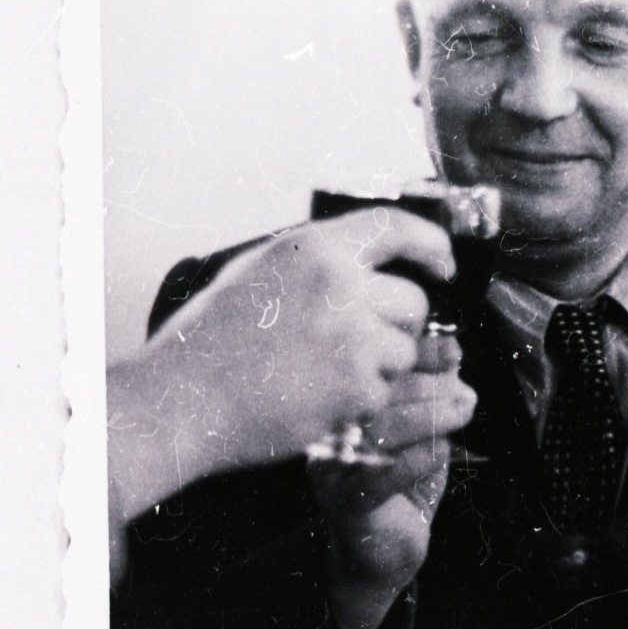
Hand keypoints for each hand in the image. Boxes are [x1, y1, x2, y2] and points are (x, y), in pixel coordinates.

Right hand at [107, 207, 454, 576]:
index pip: (397, 227)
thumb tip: (371, 256)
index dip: (431, 244)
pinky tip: (314, 397)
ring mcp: (354, 338)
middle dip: (398, 324)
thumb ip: (319, 260)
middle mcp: (341, 285)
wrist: (183, 399)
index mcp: (315, 248)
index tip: (444, 264)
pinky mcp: (358, 387)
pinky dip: (359, 401)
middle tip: (358, 343)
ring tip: (323, 372)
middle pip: (414, 300)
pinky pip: (385, 391)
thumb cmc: (211, 341)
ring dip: (380, 365)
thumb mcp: (260, 271)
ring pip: (405, 350)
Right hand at [308, 330, 475, 628]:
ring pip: (378, 431)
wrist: (380, 556)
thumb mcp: (419, 434)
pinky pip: (382, 476)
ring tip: (463, 412)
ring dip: (428, 418)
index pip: (372, 368)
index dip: (413, 354)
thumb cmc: (401, 489)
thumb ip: (430, 395)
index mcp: (338, 409)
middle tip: (465, 392)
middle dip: (427, 386)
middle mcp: (326, 436)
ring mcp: (333, 471)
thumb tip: (453, 353)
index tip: (453, 349)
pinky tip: (440, 452)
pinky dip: (418, 459)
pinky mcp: (348, 505)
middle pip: (373, 395)